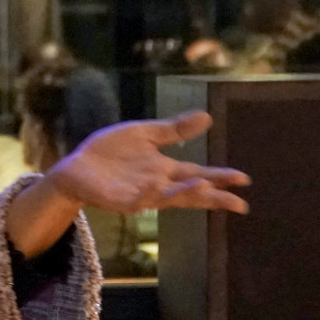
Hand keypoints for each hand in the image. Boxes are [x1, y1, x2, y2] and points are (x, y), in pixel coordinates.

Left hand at [44, 110, 249, 214]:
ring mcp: (140, 195)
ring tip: (206, 186)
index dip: (220, 177)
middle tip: (239, 202)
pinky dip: (150, 195)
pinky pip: (138, 199)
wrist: (76, 167)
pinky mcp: (121, 200)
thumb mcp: (145, 135)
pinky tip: (160, 187)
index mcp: (165, 171)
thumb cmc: (110, 153)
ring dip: (186, 193)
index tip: (243, 179)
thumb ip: (174, 130)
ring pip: (168, 198)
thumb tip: (207, 116)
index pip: (199, 175)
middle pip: (192, 193)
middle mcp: (158, 186)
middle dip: (214, 197)